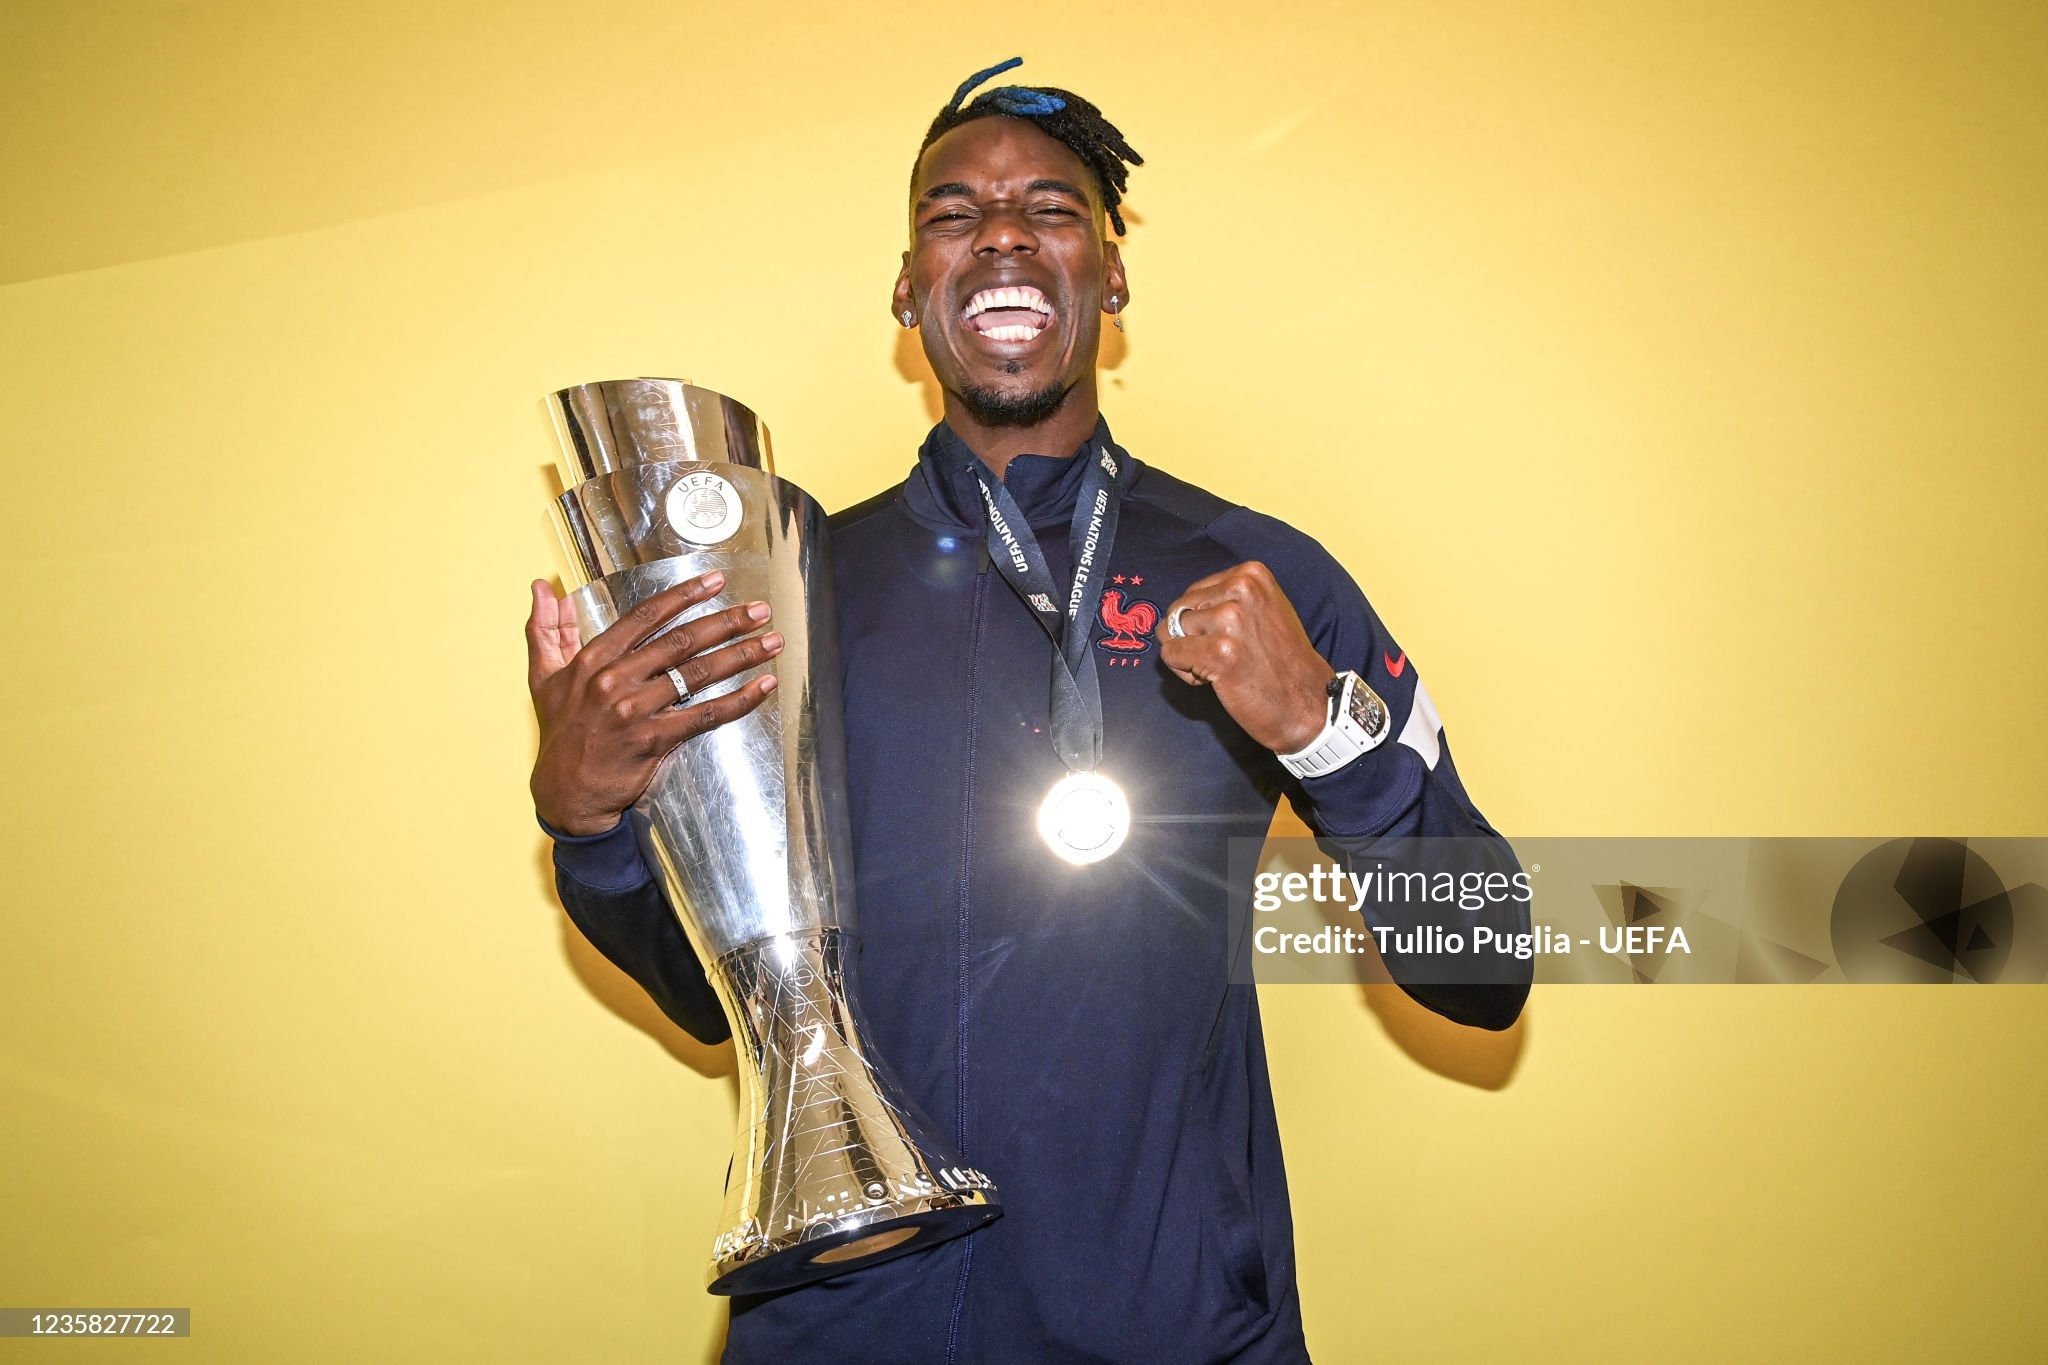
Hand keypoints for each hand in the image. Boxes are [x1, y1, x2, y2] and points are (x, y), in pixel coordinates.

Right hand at [526, 573, 781, 835]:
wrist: (565, 793)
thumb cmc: (561, 733)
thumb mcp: (544, 678)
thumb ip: (546, 630)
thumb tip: (543, 588)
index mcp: (593, 660)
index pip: (645, 617)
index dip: (684, 596)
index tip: (715, 582)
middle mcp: (615, 680)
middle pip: (681, 641)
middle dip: (726, 622)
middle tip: (759, 610)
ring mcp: (636, 711)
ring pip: (697, 674)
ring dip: (741, 655)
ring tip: (771, 641)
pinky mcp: (655, 741)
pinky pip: (705, 715)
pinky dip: (739, 700)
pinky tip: (763, 686)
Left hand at [1159, 561, 1333, 753]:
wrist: (1307, 703)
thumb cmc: (1283, 662)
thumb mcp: (1264, 610)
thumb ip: (1226, 600)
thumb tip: (1177, 610)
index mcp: (1251, 574)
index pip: (1194, 592)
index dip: (1202, 621)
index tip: (1227, 639)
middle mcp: (1242, 589)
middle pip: (1180, 609)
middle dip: (1191, 637)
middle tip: (1223, 657)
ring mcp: (1230, 619)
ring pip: (1171, 631)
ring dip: (1187, 655)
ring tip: (1220, 668)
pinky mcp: (1218, 652)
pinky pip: (1171, 653)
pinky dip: (1182, 670)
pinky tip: (1213, 679)